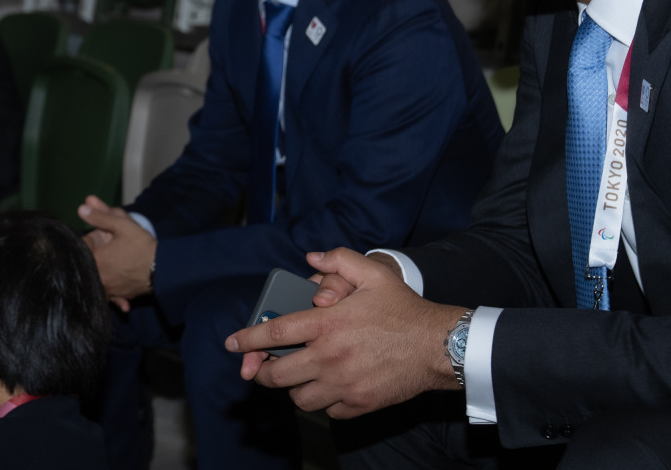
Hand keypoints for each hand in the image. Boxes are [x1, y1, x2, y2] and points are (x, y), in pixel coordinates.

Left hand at [78, 195, 156, 311]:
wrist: (163, 268)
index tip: (96, 240)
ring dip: (103, 275)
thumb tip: (81, 207)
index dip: (87, 244)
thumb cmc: (142, 246)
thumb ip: (100, 217)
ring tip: (115, 266)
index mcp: (96, 260)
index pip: (81, 251)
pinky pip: (112, 296)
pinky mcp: (121, 296)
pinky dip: (115, 294)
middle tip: (108, 252)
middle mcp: (99, 277)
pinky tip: (120, 290)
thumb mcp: (122, 225)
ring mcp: (109, 289)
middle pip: (89, 267)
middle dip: (95, 259)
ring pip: (99, 282)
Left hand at [225, 248, 463, 418]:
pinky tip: (330, 387)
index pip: (273, 334)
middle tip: (262, 367)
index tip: (232, 343)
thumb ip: (338, 260)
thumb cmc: (404, 309)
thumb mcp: (373, 273)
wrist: (437, 346)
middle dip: (262, 372)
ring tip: (300, 377)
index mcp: (326, 325)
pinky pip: (328, 411)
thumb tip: (311, 258)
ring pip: (299, 398)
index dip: (247, 339)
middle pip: (276, 375)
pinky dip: (324, 402)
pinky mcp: (358, 405)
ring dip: (294, 388)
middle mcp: (328, 357)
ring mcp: (342, 385)